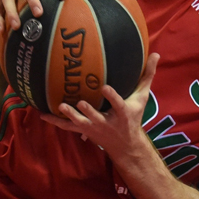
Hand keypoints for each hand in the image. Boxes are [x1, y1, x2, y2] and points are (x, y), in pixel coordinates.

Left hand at [39, 53, 159, 146]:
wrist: (125, 145)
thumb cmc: (133, 117)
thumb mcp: (142, 98)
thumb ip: (147, 76)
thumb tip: (156, 54)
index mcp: (122, 113)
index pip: (118, 104)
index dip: (112, 97)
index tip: (105, 87)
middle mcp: (107, 122)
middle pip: (96, 116)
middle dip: (88, 111)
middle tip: (80, 102)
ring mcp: (94, 127)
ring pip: (81, 123)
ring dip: (71, 115)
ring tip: (61, 106)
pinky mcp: (84, 130)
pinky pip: (67, 127)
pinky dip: (55, 121)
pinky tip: (42, 114)